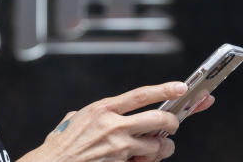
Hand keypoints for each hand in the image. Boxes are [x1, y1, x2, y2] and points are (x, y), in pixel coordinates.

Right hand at [32, 81, 204, 161]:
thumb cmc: (61, 144)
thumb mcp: (76, 118)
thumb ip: (97, 113)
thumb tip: (111, 112)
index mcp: (103, 109)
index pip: (141, 95)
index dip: (164, 89)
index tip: (181, 87)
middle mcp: (112, 126)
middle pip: (157, 119)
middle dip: (172, 123)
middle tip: (172, 126)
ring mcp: (117, 148)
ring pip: (156, 146)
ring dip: (162, 149)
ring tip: (158, 149)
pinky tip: (140, 160)